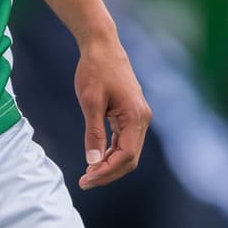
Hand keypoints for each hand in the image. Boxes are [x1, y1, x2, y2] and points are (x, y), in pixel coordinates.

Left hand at [75, 30, 150, 189]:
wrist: (102, 45)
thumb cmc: (95, 69)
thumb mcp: (90, 101)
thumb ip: (93, 133)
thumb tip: (93, 162)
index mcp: (135, 117)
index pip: (126, 156)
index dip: (107, 172)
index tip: (86, 180)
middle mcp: (142, 119)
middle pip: (130, 158)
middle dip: (109, 173)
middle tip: (85, 181)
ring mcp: (139, 117)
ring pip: (128, 151)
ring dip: (110, 165)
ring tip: (88, 173)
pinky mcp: (131, 114)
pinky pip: (125, 141)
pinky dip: (112, 153)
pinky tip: (96, 158)